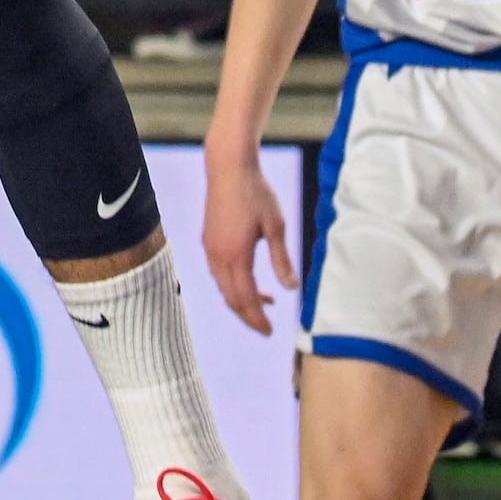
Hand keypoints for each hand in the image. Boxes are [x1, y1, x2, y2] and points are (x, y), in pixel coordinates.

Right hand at [204, 145, 292, 335]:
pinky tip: (248, 280)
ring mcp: (210, 248)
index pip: (246, 299)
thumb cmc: (256, 193)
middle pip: (231, 299)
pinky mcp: (208, 241)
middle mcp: (218, 256)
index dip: (258, 319)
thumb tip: (292, 288)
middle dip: (248, 317)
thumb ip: (281, 259)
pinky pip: (218, 274)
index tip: (270, 332)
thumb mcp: (276, 226)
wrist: (228, 167)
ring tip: (265, 303)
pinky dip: (233, 285)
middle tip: (265, 328)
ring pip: (223, 287)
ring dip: (241, 300)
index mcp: (236, 255)